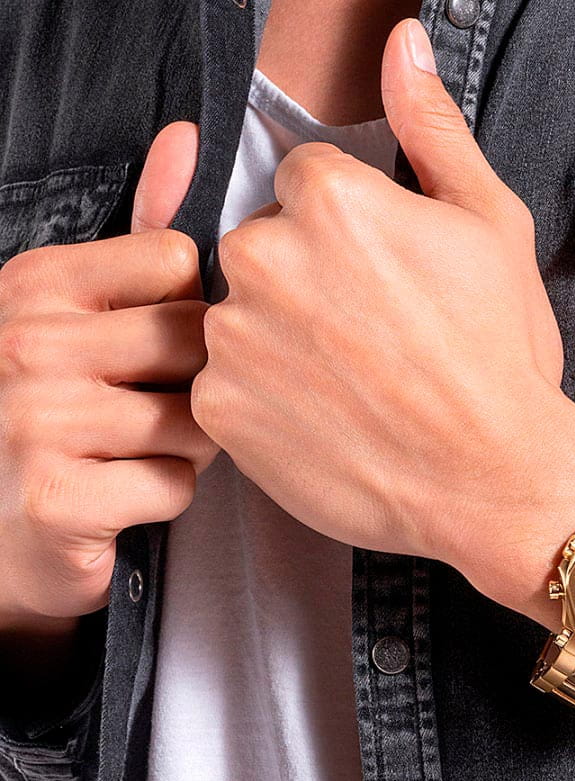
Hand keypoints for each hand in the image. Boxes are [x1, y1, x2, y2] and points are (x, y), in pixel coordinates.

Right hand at [0, 122, 217, 624]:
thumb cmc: (45, 418)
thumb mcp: (74, 314)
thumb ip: (136, 236)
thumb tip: (188, 140)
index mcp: (38, 284)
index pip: (178, 263)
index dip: (187, 311)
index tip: (153, 347)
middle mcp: (30, 342)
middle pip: (198, 341)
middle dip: (196, 386)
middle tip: (150, 414)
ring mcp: (39, 422)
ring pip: (197, 421)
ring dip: (184, 448)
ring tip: (132, 455)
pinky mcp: (59, 498)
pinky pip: (175, 487)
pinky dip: (162, 500)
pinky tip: (119, 499)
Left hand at [191, 18, 574, 613]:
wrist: (490, 479)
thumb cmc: (499, 358)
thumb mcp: (491, 226)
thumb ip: (432, 129)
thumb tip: (402, 46)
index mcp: (329, 199)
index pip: (301, 186)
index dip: (345, 235)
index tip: (379, 281)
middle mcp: (265, 258)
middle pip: (260, 250)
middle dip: (303, 285)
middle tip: (368, 340)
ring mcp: (235, 339)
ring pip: (238, 319)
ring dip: (278, 345)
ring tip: (349, 386)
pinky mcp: (221, 410)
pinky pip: (224, 388)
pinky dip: (263, 405)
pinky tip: (324, 421)